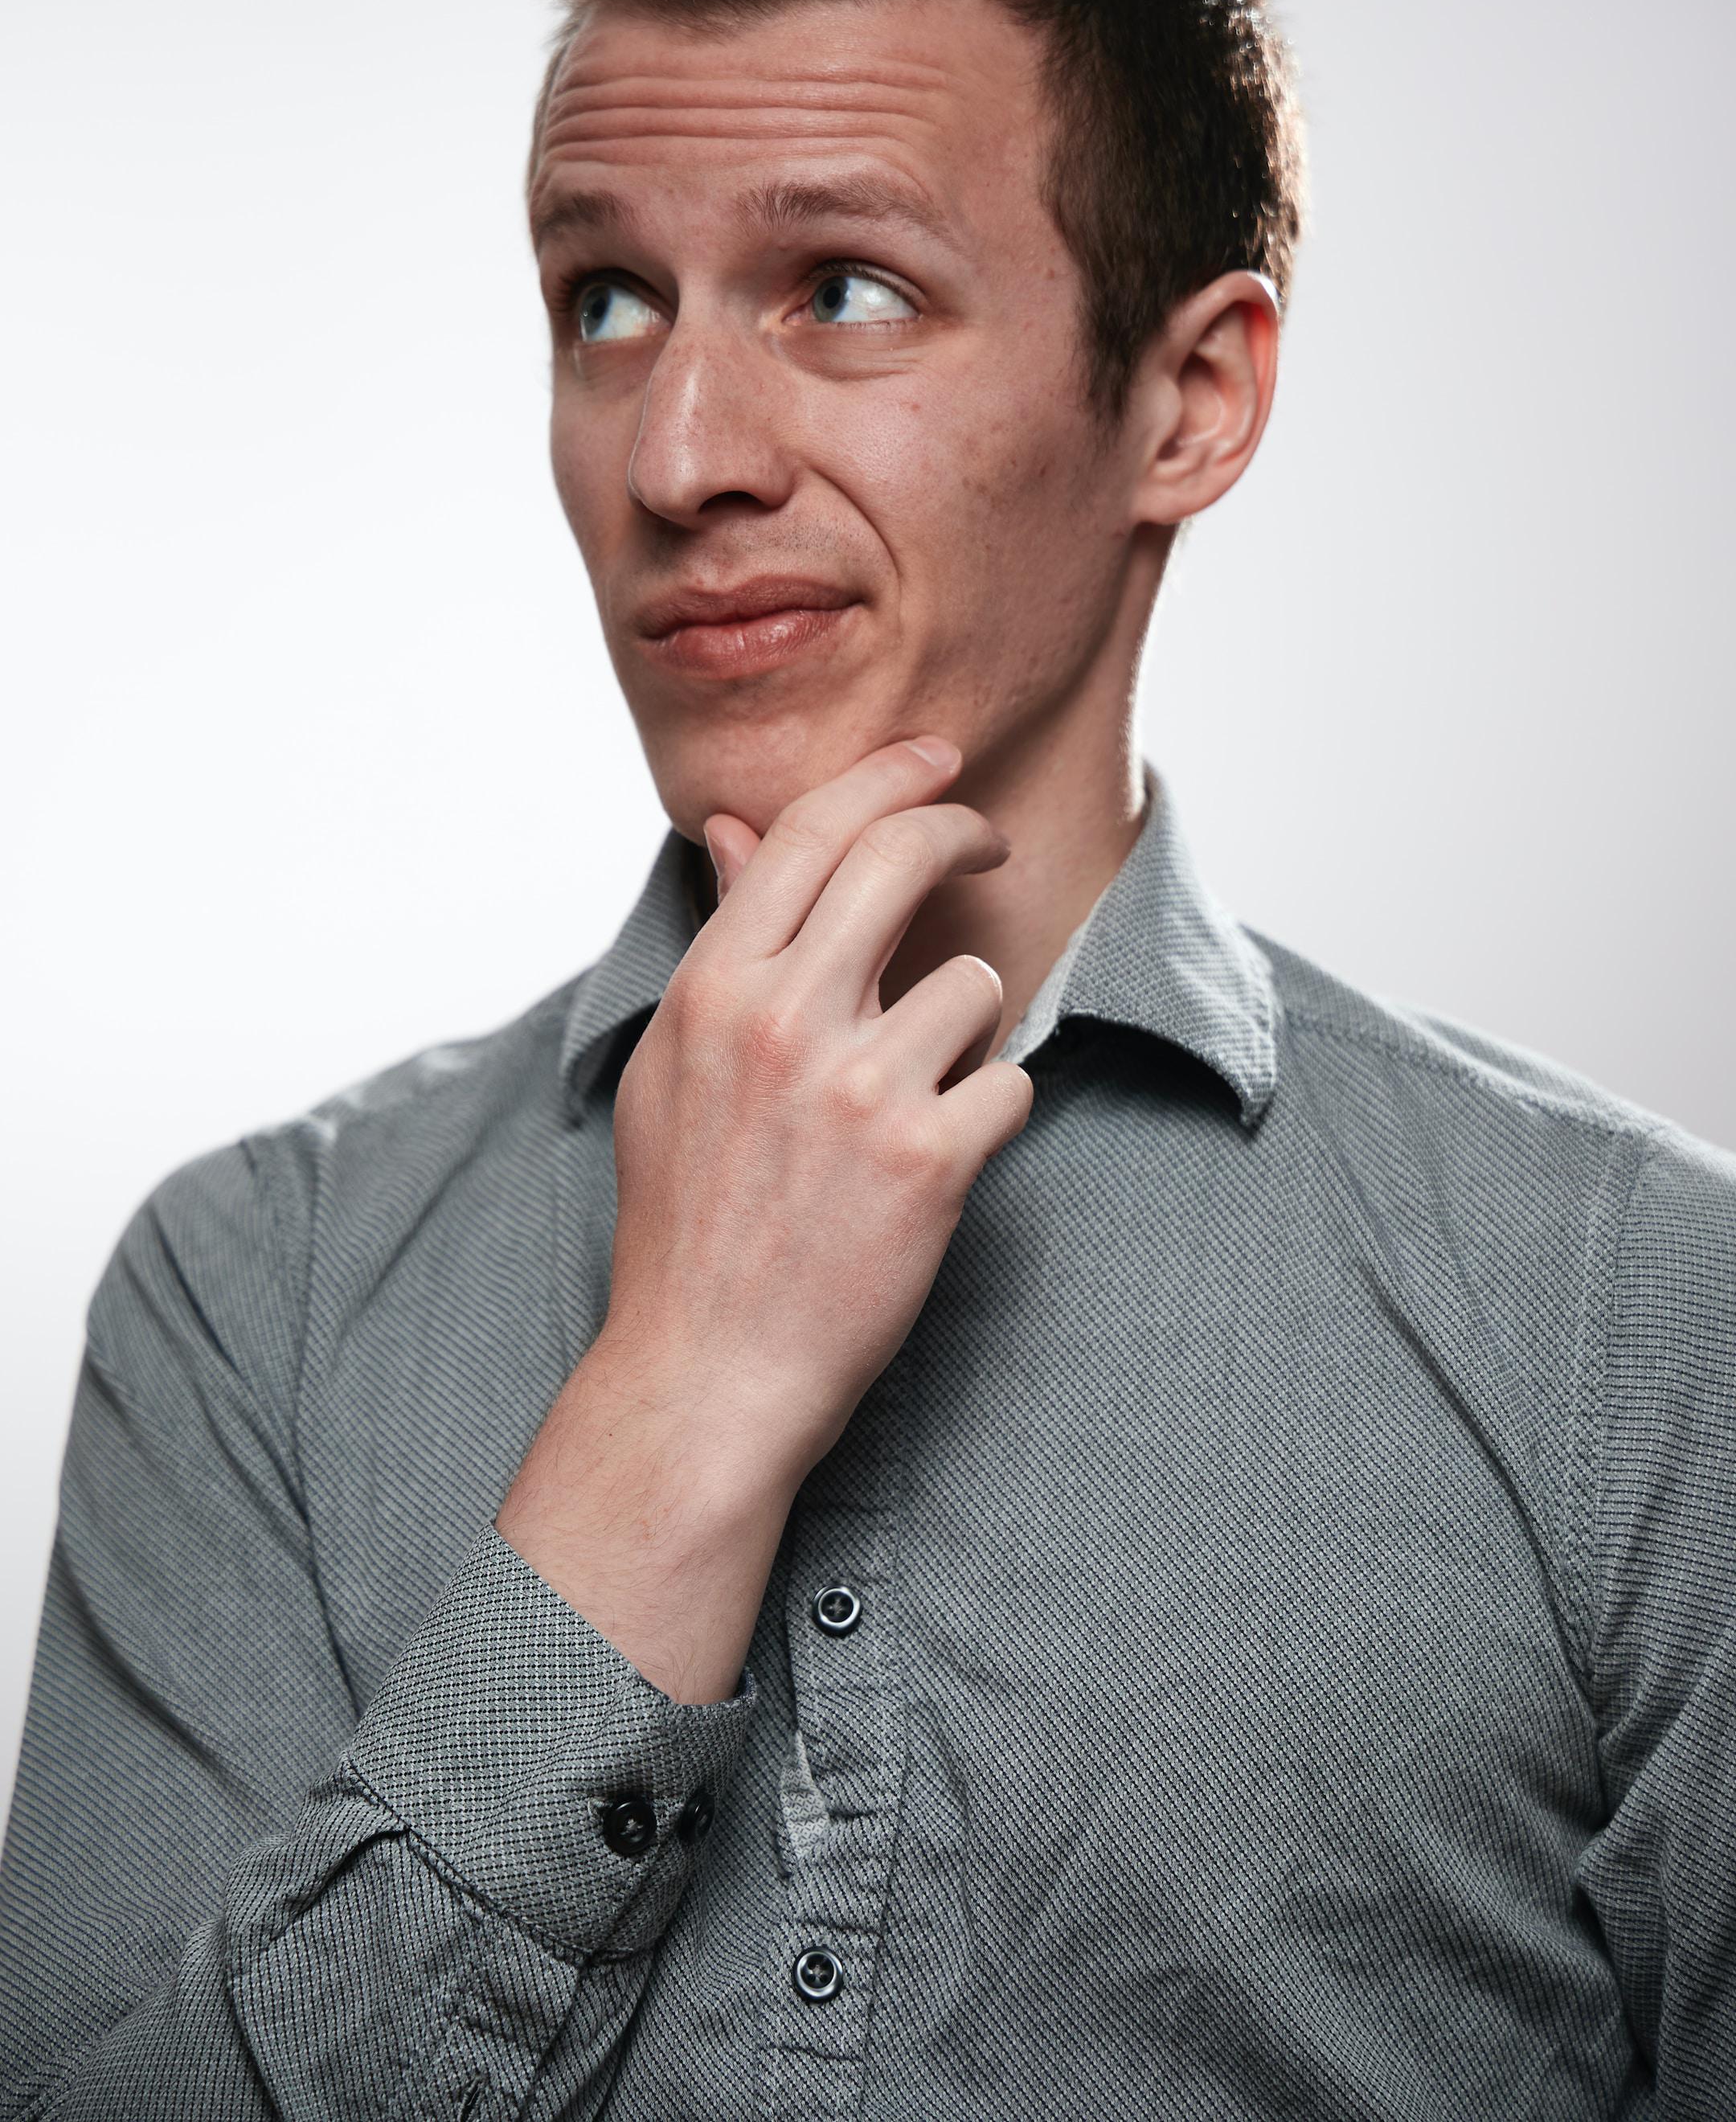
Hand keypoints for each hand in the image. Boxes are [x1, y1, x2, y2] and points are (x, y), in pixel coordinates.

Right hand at [497, 737, 1032, 1698]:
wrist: (705, 1373)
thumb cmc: (687, 1219)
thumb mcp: (676, 1064)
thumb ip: (723, 941)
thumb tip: (739, 829)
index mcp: (714, 989)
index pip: (814, 829)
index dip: (889, 774)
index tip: (936, 759)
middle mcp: (783, 1021)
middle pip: (902, 856)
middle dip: (962, 831)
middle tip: (989, 842)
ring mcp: (860, 1088)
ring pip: (974, 985)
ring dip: (965, 1031)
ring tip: (915, 1097)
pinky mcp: (931, 1159)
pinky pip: (1009, 1081)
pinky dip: (988, 1114)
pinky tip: (938, 1161)